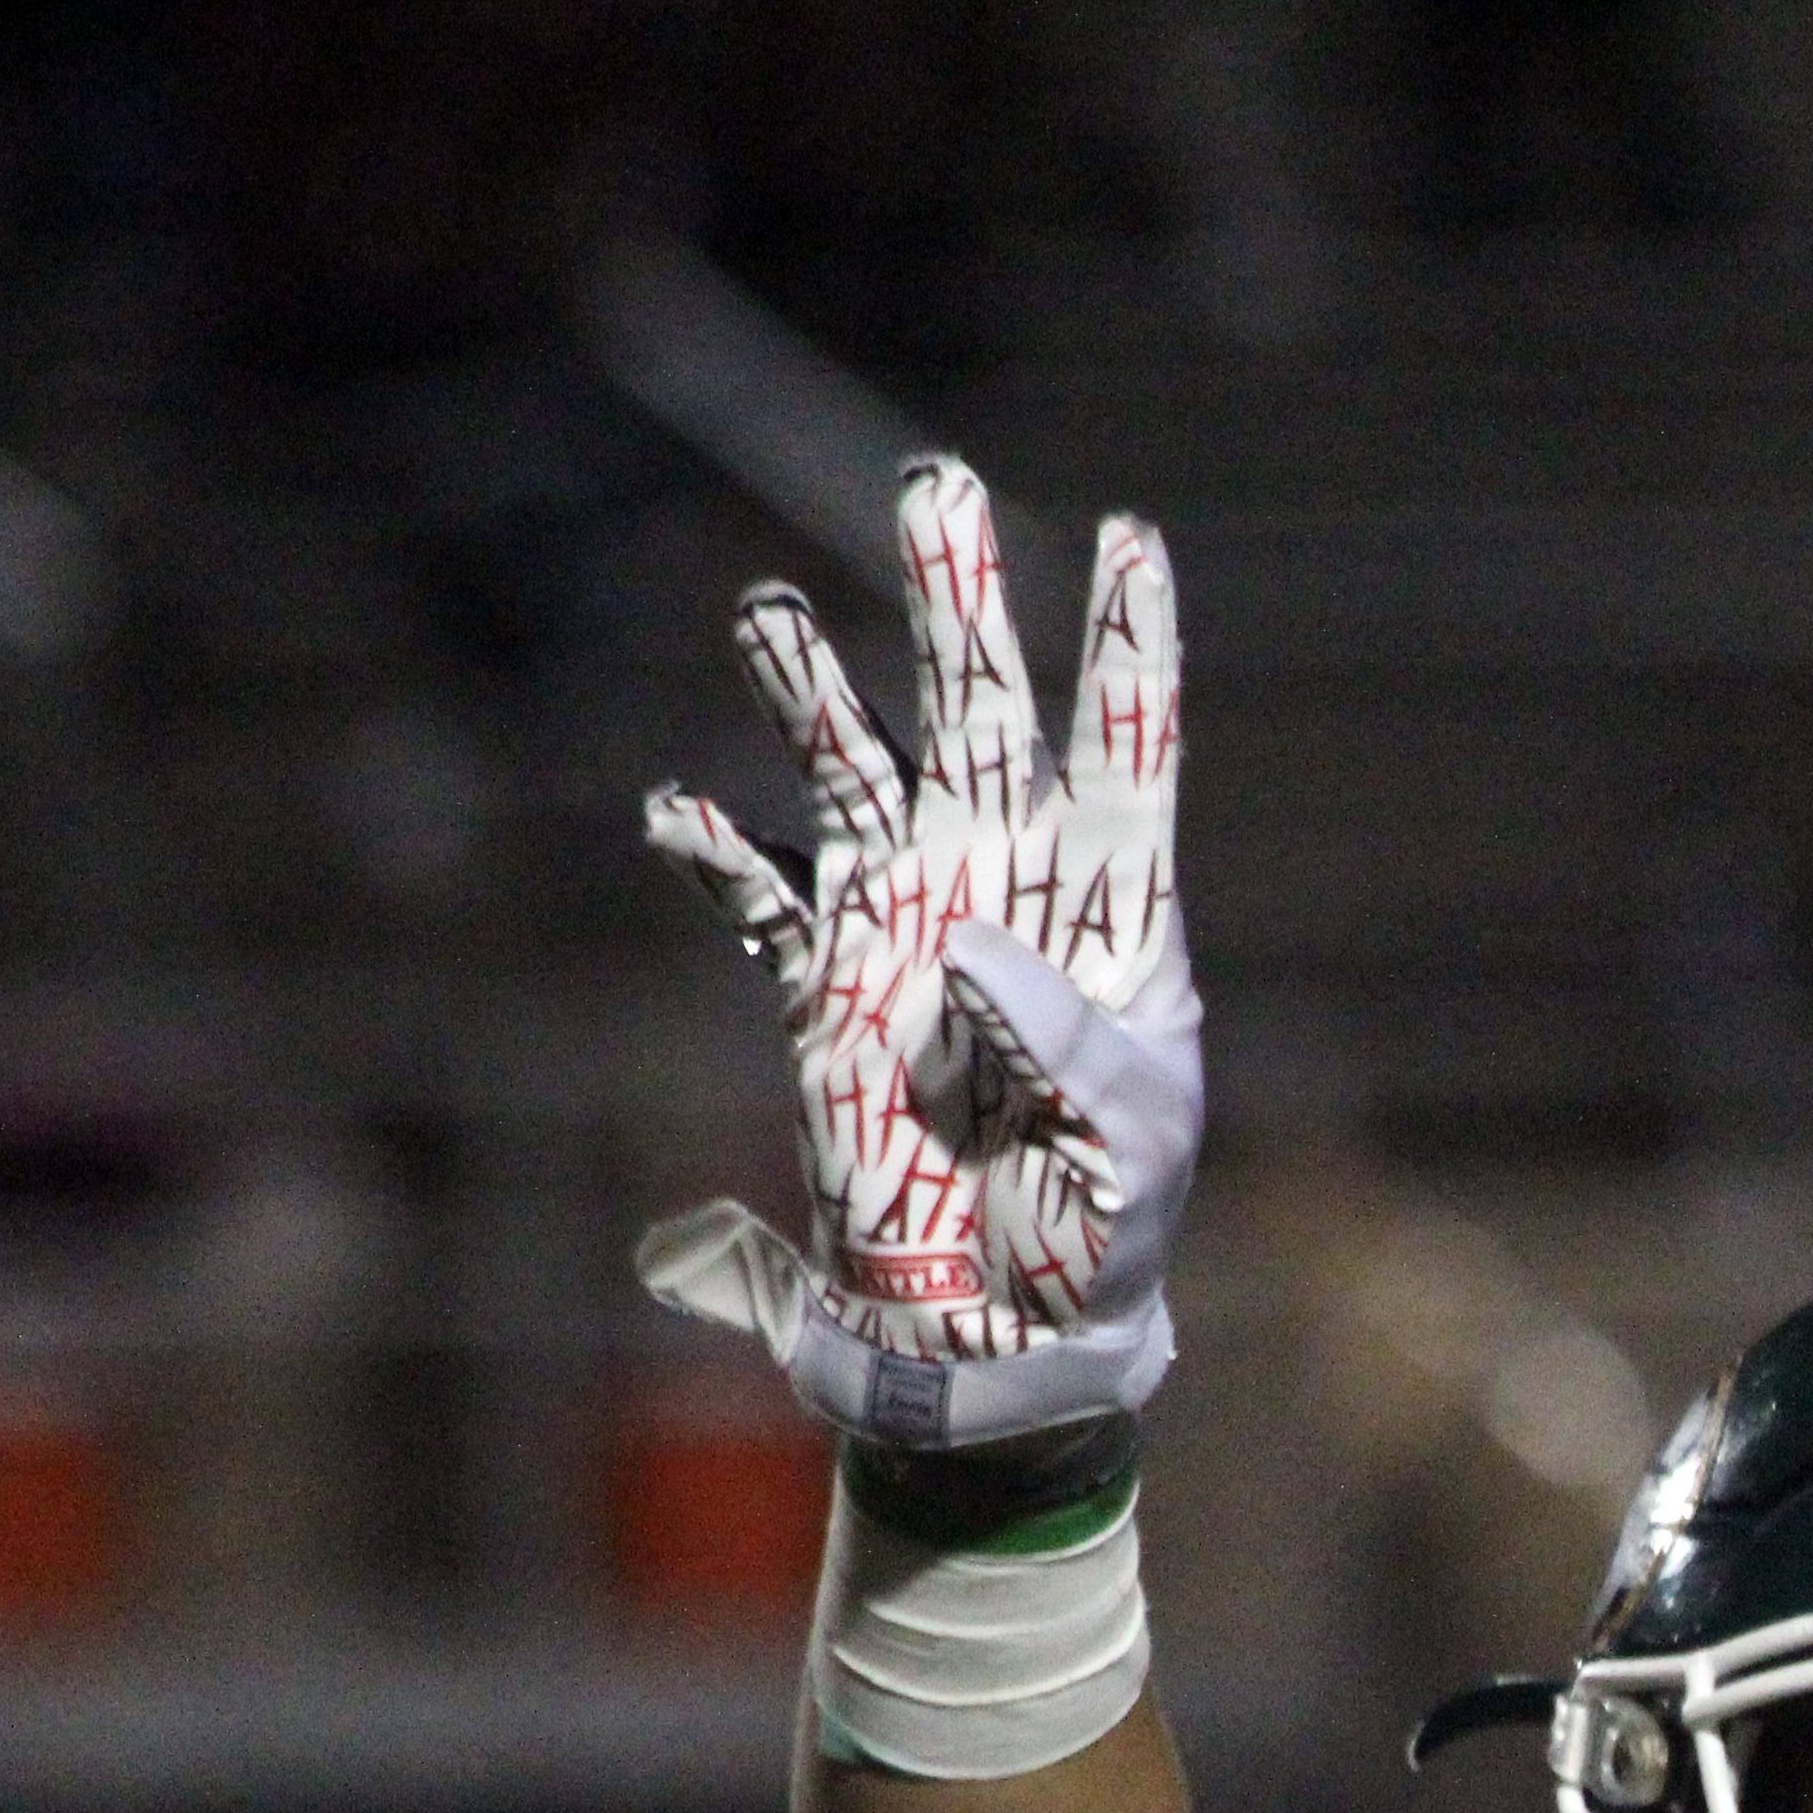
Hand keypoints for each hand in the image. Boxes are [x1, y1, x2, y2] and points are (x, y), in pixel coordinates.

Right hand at [638, 455, 1201, 1446]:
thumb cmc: (1103, 1228)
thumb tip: (975, 944)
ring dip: (816, 689)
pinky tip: (683, 814)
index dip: (1127, 648)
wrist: (1009, 1328)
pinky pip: (761, 898)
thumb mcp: (1128, 1143)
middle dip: (958, 600)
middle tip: (933, 484)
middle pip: (979, 712)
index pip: (1126, 752)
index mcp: (1114, 911)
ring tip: (773, 614)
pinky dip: (717, 854)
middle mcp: (1005, 883)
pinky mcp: (821, 986)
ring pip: (855, 768)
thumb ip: (1069, 1042)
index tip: (1129, 538)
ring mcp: (904, 921)